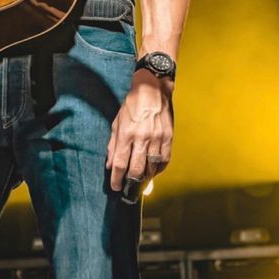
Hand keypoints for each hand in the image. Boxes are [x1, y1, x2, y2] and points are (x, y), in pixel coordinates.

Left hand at [106, 68, 173, 190]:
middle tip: (127, 190)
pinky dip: (159, 169)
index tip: (115, 187)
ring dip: (145, 177)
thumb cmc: (132, 105)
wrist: (152, 88)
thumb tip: (110, 165)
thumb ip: (113, 144)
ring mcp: (157, 138)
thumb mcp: (117, 122)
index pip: (120, 164)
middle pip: (136, 170)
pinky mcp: (168, 137)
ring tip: (139, 181)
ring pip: (152, 168)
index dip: (117, 179)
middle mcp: (142, 138)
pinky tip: (153, 171)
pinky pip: (164, 160)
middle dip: (130, 184)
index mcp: (127, 133)